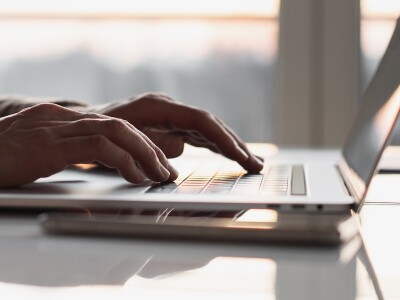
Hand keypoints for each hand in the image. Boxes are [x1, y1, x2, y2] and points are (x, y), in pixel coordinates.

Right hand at [0, 103, 177, 186]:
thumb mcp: (37, 157)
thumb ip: (67, 158)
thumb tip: (97, 184)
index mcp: (59, 119)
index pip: (110, 124)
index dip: (138, 144)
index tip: (155, 163)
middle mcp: (59, 117)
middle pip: (120, 125)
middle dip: (149, 149)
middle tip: (166, 170)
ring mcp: (53, 127)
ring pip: (115, 131)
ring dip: (143, 154)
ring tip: (158, 175)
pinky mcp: (47, 143)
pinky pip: (98, 146)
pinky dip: (124, 161)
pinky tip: (135, 178)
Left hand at [92, 93, 263, 172]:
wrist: (86, 124)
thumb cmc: (99, 132)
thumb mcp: (120, 140)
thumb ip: (152, 145)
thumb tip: (181, 151)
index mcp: (159, 107)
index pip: (200, 122)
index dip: (223, 139)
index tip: (241, 156)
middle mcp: (169, 109)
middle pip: (210, 125)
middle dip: (234, 144)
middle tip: (256, 165)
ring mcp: (171, 117)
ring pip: (207, 131)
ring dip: (230, 146)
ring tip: (251, 163)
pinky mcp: (170, 126)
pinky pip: (198, 136)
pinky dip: (216, 146)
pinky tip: (230, 155)